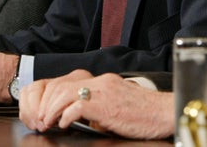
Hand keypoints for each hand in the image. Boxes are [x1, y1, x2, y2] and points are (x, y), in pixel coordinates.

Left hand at [20, 70, 173, 139]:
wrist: (165, 112)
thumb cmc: (145, 115)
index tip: (45, 112)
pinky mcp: (106, 104)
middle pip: (61, 85)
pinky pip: (77, 106)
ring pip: (64, 93)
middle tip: (40, 120)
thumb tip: (82, 118)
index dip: (51, 97)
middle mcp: (101, 82)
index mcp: (103, 81)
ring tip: (47, 123)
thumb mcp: (118, 106)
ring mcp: (104, 91)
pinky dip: (66, 116)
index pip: (67, 82)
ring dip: (51, 110)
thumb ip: (100, 108)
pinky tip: (64, 125)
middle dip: (46, 103)